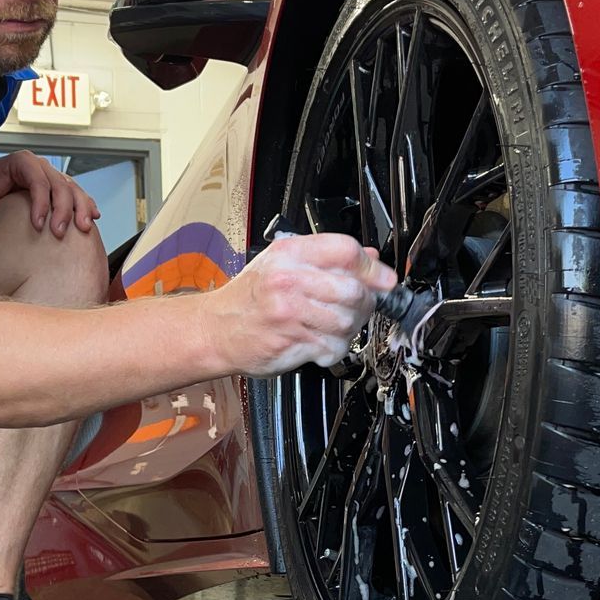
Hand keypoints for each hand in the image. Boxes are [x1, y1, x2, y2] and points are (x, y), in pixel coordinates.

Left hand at [0, 150, 97, 237]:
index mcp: (23, 161)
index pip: (38, 181)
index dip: (41, 202)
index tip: (38, 225)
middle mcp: (40, 167)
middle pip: (60, 185)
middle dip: (63, 210)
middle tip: (59, 232)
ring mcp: (51, 176)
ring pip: (73, 188)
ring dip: (80, 208)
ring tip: (83, 227)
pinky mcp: (57, 188)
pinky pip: (76, 194)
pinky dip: (86, 204)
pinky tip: (92, 217)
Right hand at [198, 233, 398, 376]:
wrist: (216, 329)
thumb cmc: (250, 297)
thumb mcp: (283, 262)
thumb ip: (327, 258)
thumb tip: (369, 257)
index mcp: (290, 253)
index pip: (346, 251)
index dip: (373, 267)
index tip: (383, 279)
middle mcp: (289, 280)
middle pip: (354, 290)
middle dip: (364, 302)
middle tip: (357, 307)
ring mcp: (290, 313)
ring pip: (347, 321)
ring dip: (350, 328)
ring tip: (335, 325)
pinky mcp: (291, 342)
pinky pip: (333, 347)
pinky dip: (335, 348)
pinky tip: (321, 341)